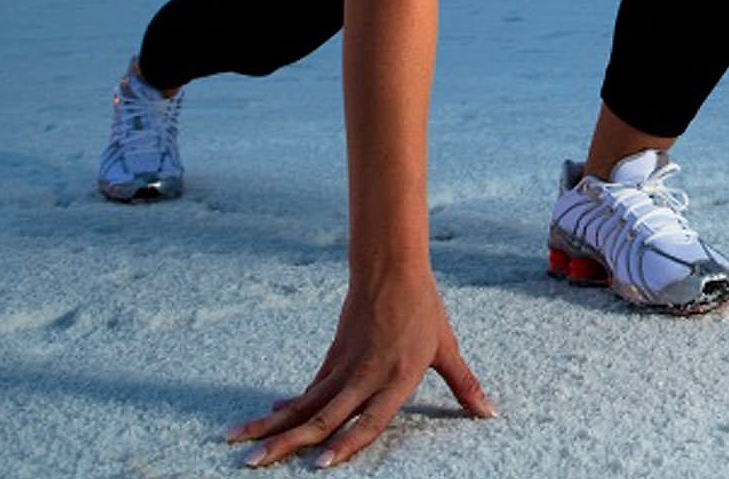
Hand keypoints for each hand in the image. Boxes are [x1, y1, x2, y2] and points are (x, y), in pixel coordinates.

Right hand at [225, 268, 492, 467]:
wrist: (391, 269)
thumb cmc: (424, 312)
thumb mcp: (447, 349)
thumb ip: (465, 385)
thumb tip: (491, 413)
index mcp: (398, 378)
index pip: (369, 419)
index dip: (347, 443)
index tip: (319, 465)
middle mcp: (366, 376)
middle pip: (322, 416)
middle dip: (285, 443)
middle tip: (250, 463)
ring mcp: (344, 367)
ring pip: (303, 404)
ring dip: (270, 426)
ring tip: (237, 443)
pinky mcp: (332, 358)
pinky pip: (307, 390)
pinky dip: (285, 407)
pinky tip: (266, 419)